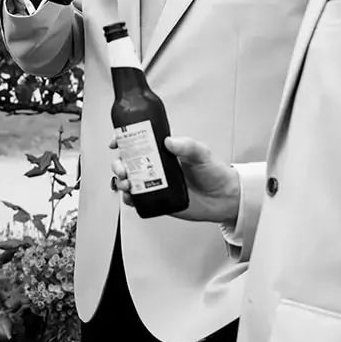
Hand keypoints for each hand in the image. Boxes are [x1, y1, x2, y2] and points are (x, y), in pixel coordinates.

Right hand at [108, 134, 241, 223]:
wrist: (223, 198)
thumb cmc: (214, 173)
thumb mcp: (202, 154)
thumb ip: (187, 146)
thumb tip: (170, 141)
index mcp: (164, 152)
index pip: (138, 143)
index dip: (123, 141)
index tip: (116, 142)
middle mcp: (156, 167)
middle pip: (128, 162)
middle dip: (118, 164)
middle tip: (122, 168)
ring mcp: (155, 184)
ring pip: (129, 180)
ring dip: (121, 181)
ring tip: (126, 183)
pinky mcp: (157, 200)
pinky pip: (137, 200)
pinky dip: (129, 199)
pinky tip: (130, 197)